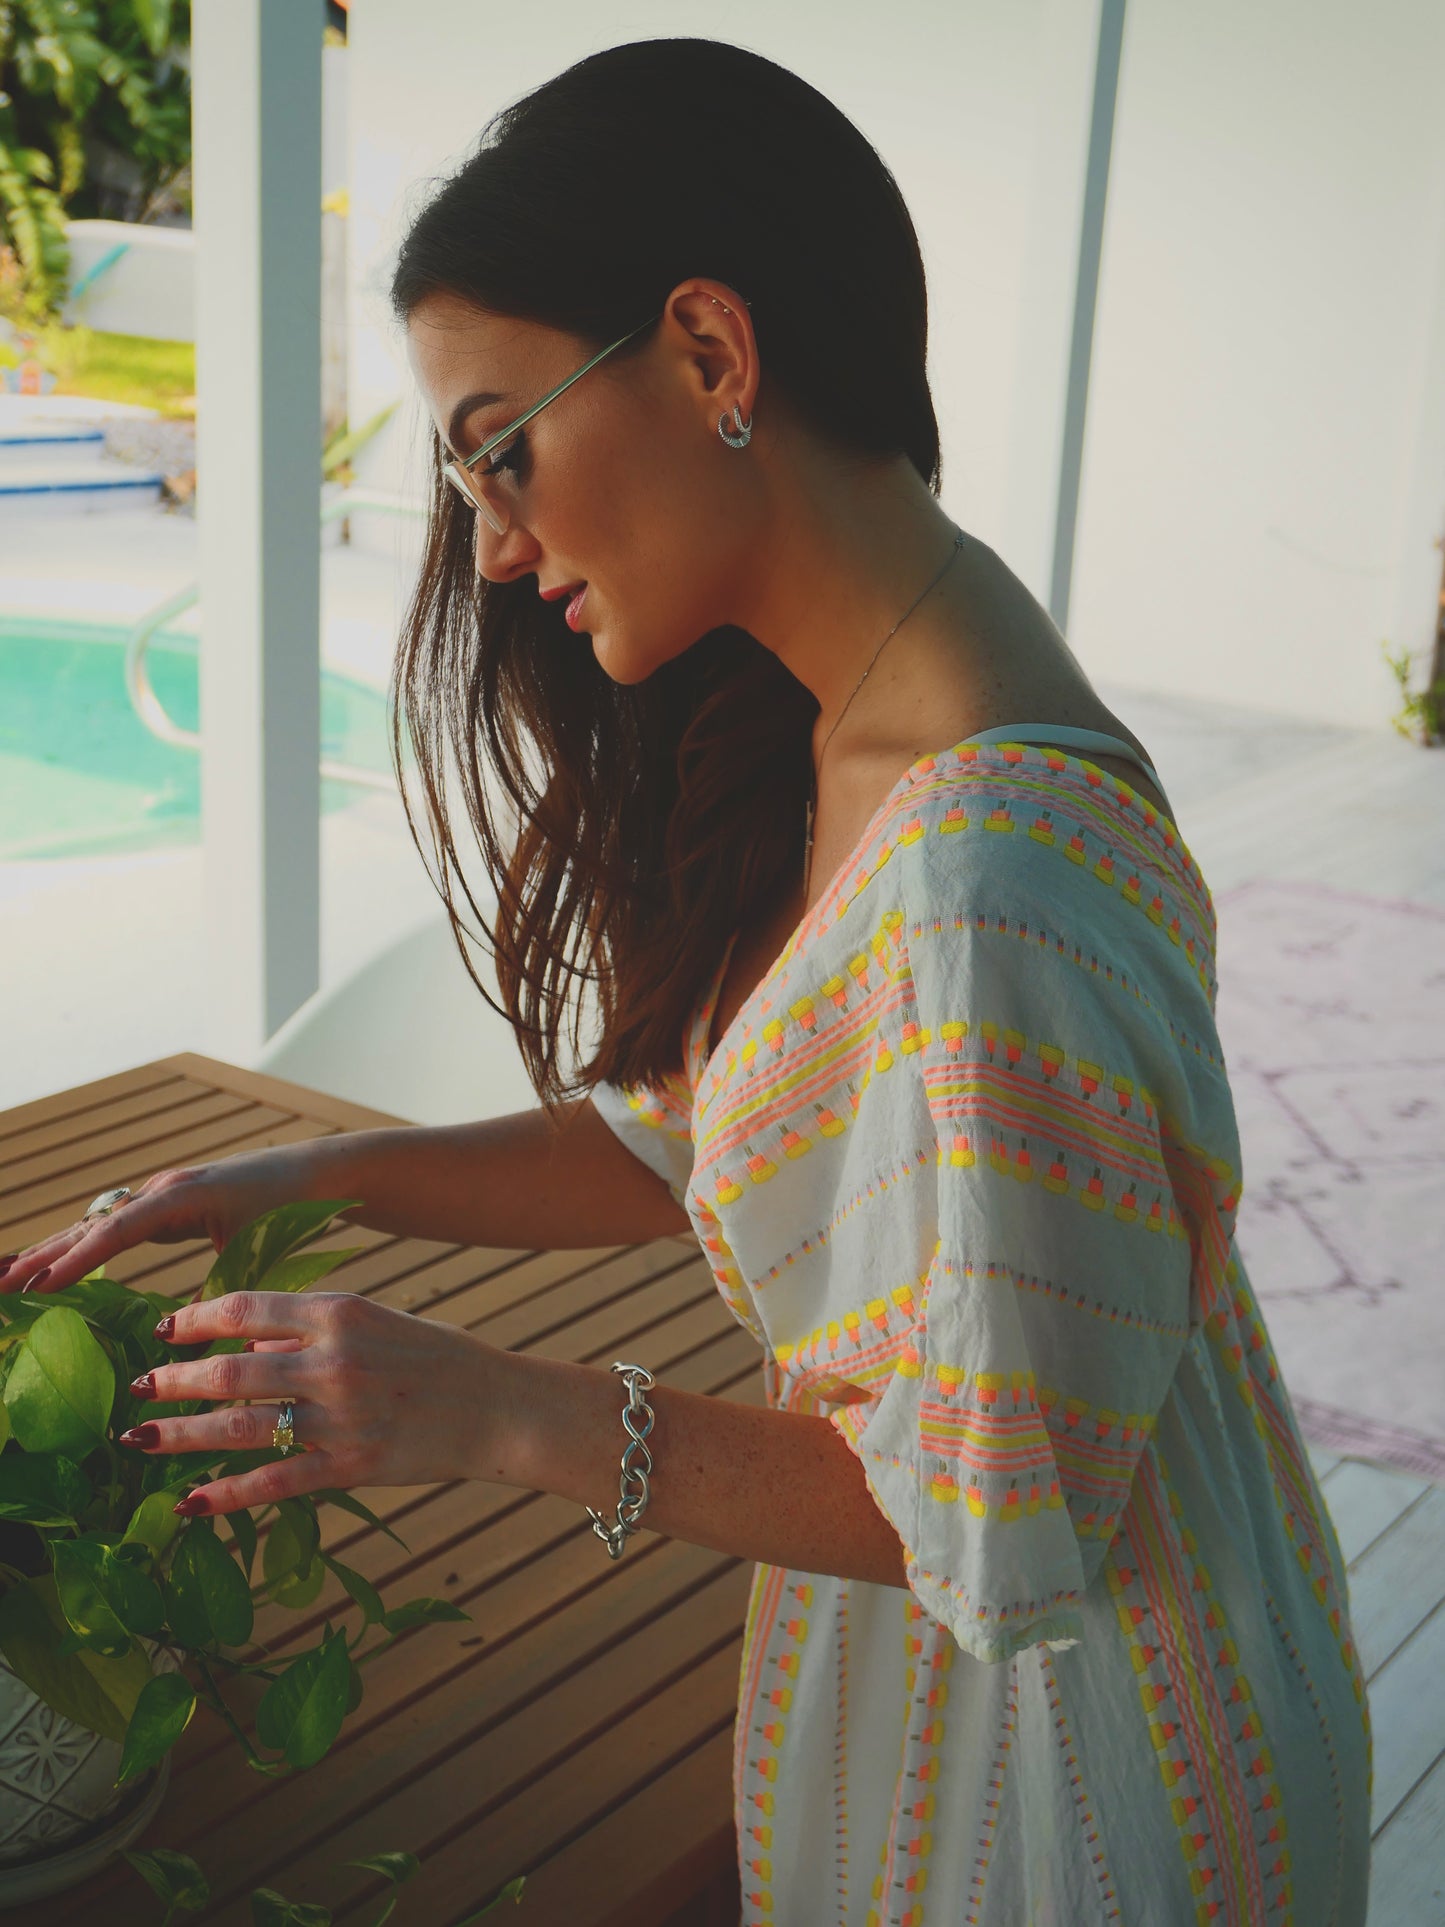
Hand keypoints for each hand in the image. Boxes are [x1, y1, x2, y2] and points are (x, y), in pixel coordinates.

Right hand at [0, 1148, 317, 1296]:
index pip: (114, 1231)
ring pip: (95, 1224)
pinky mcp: (168, 1203)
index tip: (37, 1287)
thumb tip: (178, 1345)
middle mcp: (161, 1190)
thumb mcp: (253, 1253)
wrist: (320, 1172)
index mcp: (179, 1197)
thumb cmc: (291, 1207)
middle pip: (89, 1224)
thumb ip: (214, 1295)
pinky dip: (80, 1245)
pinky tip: (56, 1266)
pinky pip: (113, 1226)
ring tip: (7, 1278)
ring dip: (52, 1249)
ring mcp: (161, 1194)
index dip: (75, 1260)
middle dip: (42, 1255)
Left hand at [118, 1288, 503, 1517]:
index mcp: (341, 1313)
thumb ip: (311, 1331)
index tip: (163, 1329)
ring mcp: (341, 1417)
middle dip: (173, 1380)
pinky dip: (226, 1494)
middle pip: (230, 1371)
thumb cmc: (437, 1357)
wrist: (499, 1407)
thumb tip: (248, 1348)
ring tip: (140, 1438)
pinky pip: (274, 1482)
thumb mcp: (377, 1322)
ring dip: (181, 1434)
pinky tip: (190, 1501)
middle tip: (136, 1387)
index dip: (194, 1320)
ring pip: (240, 1428)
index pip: (246, 1310)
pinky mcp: (352, 1467)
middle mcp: (335, 1362)